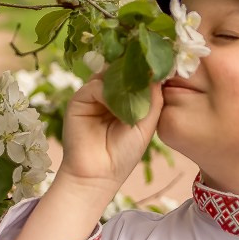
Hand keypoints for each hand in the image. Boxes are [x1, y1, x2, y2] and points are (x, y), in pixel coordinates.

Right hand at [58, 70, 164, 193]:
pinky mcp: (79, 100)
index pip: (135, 76)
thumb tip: (158, 73)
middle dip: (133, 70)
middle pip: (120, 70)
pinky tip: (115, 108)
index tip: (159, 66)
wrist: (98, 174)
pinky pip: (94, 86)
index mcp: (125, 98)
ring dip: (122, 81)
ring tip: (133, 95)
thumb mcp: (146, 124)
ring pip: (108, 74)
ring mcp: (93, 95)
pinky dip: (107, 92)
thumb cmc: (124, 153)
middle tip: (148, 70)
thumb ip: (153, 99)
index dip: (146, 70)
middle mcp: (108, 93)